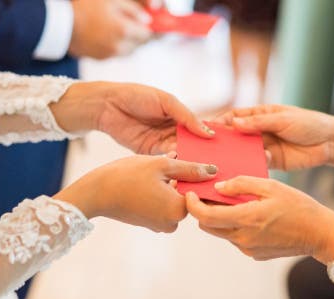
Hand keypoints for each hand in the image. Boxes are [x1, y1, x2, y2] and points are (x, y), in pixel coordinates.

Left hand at [53, 82, 214, 153]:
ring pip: (181, 153)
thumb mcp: (166, 101)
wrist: (107, 105)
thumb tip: (208, 133)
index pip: (199, 128)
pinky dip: (175, 163)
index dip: (211, 137)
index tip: (225, 147)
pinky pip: (166, 159)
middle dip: (203, 152)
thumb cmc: (137, 96)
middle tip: (218, 163)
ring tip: (204, 168)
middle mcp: (173, 130)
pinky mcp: (149, 153)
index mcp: (179, 115)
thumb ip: (187, 117)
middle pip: (192, 144)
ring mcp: (161, 142)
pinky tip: (184, 167)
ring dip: (190, 159)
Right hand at [56, 155, 217, 232]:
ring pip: (173, 199)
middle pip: (186, 196)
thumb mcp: (162, 165)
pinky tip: (146, 178)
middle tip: (168, 161)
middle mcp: (172, 223)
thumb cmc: (127, 176)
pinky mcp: (147, 222)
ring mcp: (158, 225)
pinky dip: (158, 191)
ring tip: (155, 168)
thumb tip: (213, 171)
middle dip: (180, 178)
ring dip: (168, 183)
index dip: (194, 174)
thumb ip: (190, 168)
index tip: (184, 162)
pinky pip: (160, 205)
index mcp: (179, 210)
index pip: (199, 192)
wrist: (95, 193)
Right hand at [70, 0, 152, 58]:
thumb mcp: (111, 0)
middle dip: (139, 34)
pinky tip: (107, 34)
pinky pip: (116, 53)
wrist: (60, 23)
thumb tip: (147, 21)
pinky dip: (116, 45)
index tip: (150, 24)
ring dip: (129, 41)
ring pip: (128, 50)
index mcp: (124, 30)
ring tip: (118, 28)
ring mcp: (109, 54)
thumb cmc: (84, 7)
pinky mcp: (100, 58)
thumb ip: (133, 10)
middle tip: (134, 24)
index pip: (147, 35)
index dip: (150, 28)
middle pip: (139, 44)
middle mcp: (119, 46)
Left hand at [185, 176, 333, 262]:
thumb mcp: (271, 186)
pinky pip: (236, 238)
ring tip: (230, 201)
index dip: (193, 205)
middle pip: (208, 227)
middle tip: (206, 194)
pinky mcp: (254, 254)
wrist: (320, 234)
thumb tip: (218, 186)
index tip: (190, 193)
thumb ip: (241, 184)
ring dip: (220, 218)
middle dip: (203, 210)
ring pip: (222, 232)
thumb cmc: (298, 206)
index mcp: (246, 219)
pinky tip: (248, 214)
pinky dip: (235, 226)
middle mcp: (243, 238)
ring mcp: (248, 248)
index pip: (205, 217)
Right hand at [214, 105, 333, 170]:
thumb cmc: (308, 123)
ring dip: (234, 157)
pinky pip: (255, 165)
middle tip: (211, 151)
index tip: (209, 131)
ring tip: (222, 164)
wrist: (330, 142)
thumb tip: (234, 124)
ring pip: (243, 152)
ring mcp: (264, 147)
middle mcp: (259, 131)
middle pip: (236, 136)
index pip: (234, 117)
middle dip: (224, 143)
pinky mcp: (271, 162)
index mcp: (260, 115)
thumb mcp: (283, 120)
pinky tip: (241, 172)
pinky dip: (248, 168)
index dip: (221, 123)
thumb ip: (259, 123)